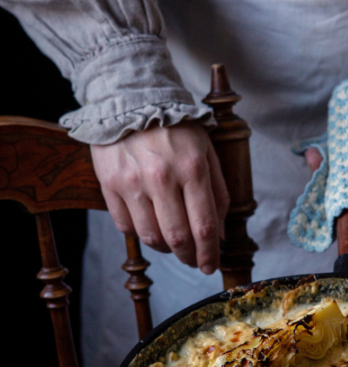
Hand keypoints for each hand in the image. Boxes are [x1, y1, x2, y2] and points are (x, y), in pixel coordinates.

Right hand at [91, 122, 229, 273]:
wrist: (130, 99)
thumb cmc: (176, 129)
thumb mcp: (208, 153)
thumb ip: (217, 194)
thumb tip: (219, 235)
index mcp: (192, 169)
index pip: (203, 226)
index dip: (209, 254)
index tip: (211, 267)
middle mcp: (162, 178)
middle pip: (177, 238)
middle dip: (190, 258)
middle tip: (195, 262)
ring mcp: (132, 182)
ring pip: (150, 237)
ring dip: (166, 250)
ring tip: (174, 245)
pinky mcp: (109, 184)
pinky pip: (125, 226)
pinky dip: (141, 234)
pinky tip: (151, 227)